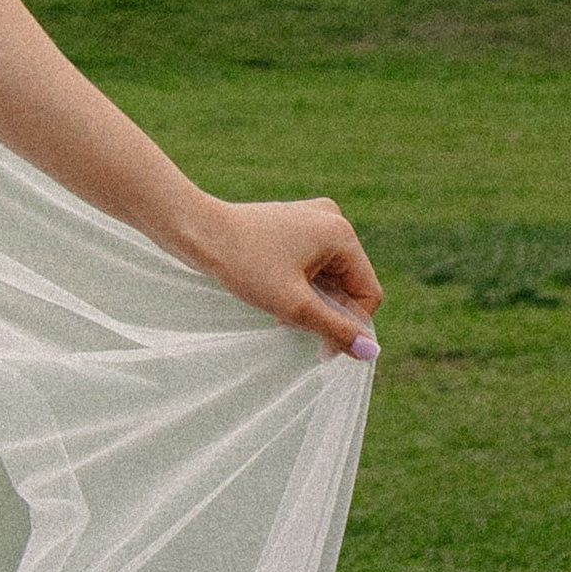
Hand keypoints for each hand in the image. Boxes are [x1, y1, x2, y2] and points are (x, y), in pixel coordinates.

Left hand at [186, 194, 381, 355]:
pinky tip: (276, 295)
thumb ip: (336, 329)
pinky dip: (301, 286)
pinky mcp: (294, 224)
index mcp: (340, 232)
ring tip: (281, 313)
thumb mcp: (295, 305)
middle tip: (292, 325)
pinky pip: (313, 264)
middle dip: (325, 311)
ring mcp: (312, 219)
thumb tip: (371, 352)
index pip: (367, 293)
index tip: (321, 348)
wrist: (199, 232)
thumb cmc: (246, 264)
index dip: (350, 326)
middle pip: (348, 284)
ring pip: (329, 277)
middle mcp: (331, 218)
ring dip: (311, 301)